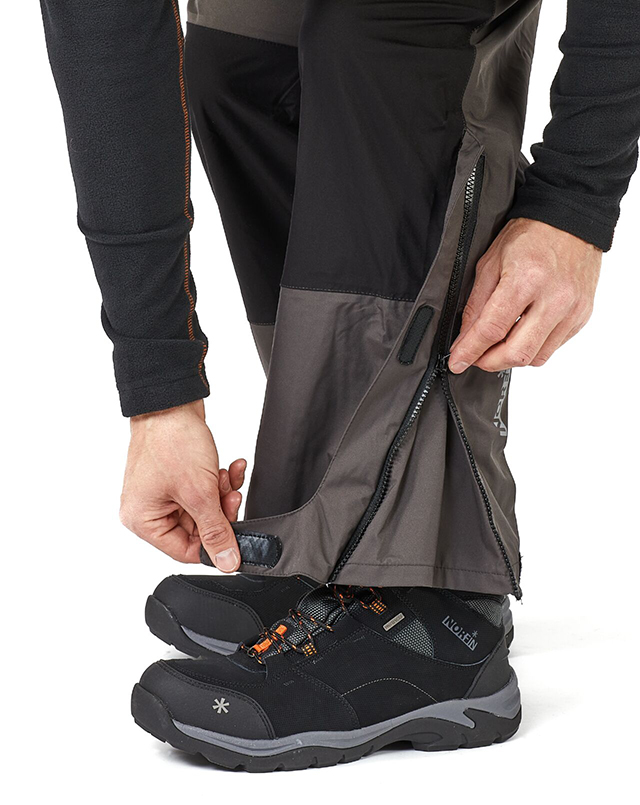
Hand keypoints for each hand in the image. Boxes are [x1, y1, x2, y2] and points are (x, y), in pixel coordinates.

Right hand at [120, 399, 245, 570]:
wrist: (172, 402)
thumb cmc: (171, 441)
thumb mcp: (199, 493)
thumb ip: (216, 531)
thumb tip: (227, 562)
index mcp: (143, 521)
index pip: (185, 551)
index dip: (214, 544)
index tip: (235, 535)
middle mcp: (148, 510)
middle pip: (197, 529)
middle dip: (220, 511)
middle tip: (231, 497)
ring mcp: (161, 493)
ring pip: (204, 509)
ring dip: (221, 494)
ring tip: (227, 477)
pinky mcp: (175, 478)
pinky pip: (202, 491)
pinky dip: (218, 482)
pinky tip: (229, 468)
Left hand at [448, 218, 601, 372]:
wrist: (571, 221)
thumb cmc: (530, 236)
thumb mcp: (490, 263)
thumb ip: (477, 304)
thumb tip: (465, 338)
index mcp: (526, 279)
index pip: (493, 329)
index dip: (470, 350)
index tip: (457, 361)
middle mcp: (554, 298)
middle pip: (517, 352)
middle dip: (489, 363)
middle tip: (475, 359)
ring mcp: (572, 309)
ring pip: (536, 357)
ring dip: (510, 359)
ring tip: (496, 347)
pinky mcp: (582, 316)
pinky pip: (552, 348)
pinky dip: (532, 349)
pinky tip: (520, 335)